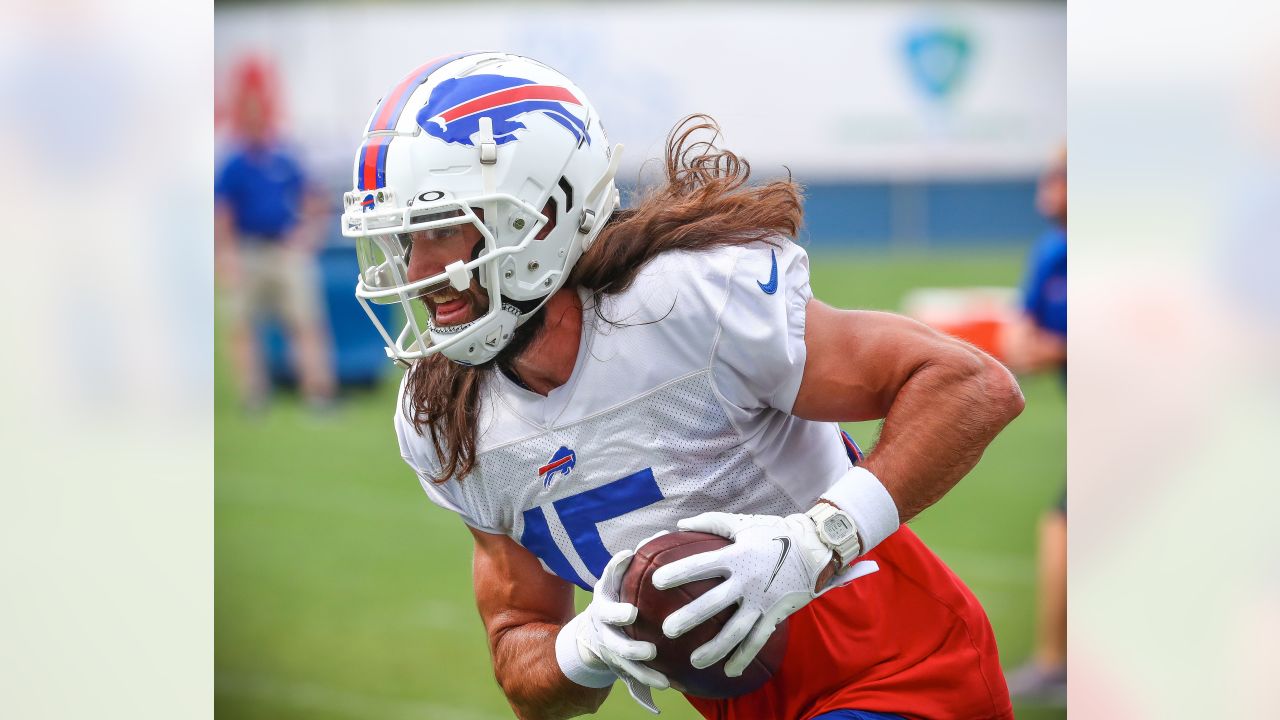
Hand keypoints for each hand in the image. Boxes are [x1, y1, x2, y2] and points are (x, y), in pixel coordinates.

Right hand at [566, 548, 667, 712]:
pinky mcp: (619, 665)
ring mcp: (609, 644)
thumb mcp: (620, 581)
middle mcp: (602, 620)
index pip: (607, 576)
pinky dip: (648, 679)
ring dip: (634, 651)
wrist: (594, 638)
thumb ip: (640, 562)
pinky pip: (633, 674)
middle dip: (617, 614)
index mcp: (606, 595)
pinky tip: (667, 683)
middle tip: (632, 614)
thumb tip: (664, 531)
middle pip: (606, 617)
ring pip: (619, 651)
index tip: (627, 555)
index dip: (614, 566)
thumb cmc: (618, 601)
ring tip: (651, 653)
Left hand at [651, 512, 878, 676]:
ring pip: (735, 630)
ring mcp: (761, 601)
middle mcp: (747, 581)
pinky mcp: (774, 614)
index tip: (656, 581)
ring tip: (694, 661)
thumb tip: (680, 523)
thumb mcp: (743, 523)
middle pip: (713, 603)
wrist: (815, 547)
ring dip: (714, 648)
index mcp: (736, 556)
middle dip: (690, 618)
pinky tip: (729, 671)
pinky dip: (744, 656)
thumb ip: (711, 523)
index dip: (679, 572)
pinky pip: (757, 640)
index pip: (701, 565)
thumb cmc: (775, 532)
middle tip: (668, 630)